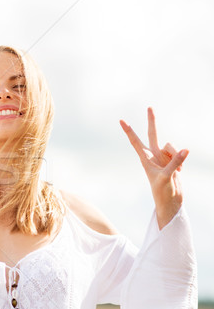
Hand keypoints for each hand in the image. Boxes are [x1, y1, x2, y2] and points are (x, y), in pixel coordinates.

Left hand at [120, 107, 187, 228]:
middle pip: (152, 134)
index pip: (135, 142)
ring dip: (176, 156)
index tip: (121, 120)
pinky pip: (180, 153)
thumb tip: (186, 150)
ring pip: (171, 146)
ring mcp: (163, 157)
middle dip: (152, 121)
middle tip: (149, 107)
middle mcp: (153, 155)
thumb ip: (175, 162)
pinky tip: (180, 172)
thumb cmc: (162, 191)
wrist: (170, 201)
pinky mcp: (173, 160)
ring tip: (177, 170)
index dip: (129, 131)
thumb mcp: (167, 176)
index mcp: (145, 159)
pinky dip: (181, 161)